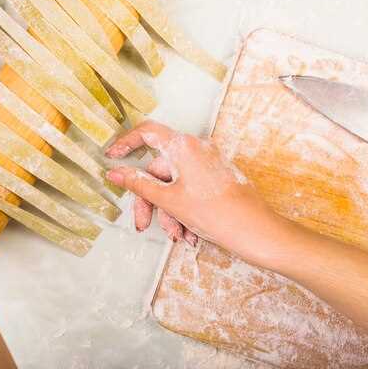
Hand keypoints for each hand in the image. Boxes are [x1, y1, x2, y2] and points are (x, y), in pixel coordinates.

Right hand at [105, 121, 284, 261]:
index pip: (147, 132)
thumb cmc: (216, 213)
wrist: (255, 231)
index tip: (112, 156)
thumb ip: (139, 184)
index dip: (126, 143)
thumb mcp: (169, 200)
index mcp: (184, 146)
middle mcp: (197, 149)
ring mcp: (208, 163)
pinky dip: (184, 210)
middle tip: (144, 225)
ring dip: (170, 212)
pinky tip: (190, 234)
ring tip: (179, 236)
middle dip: (151, 201)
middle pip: (159, 170)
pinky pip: (190, 189)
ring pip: (174, 184)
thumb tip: (115, 172)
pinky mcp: (216, 177)